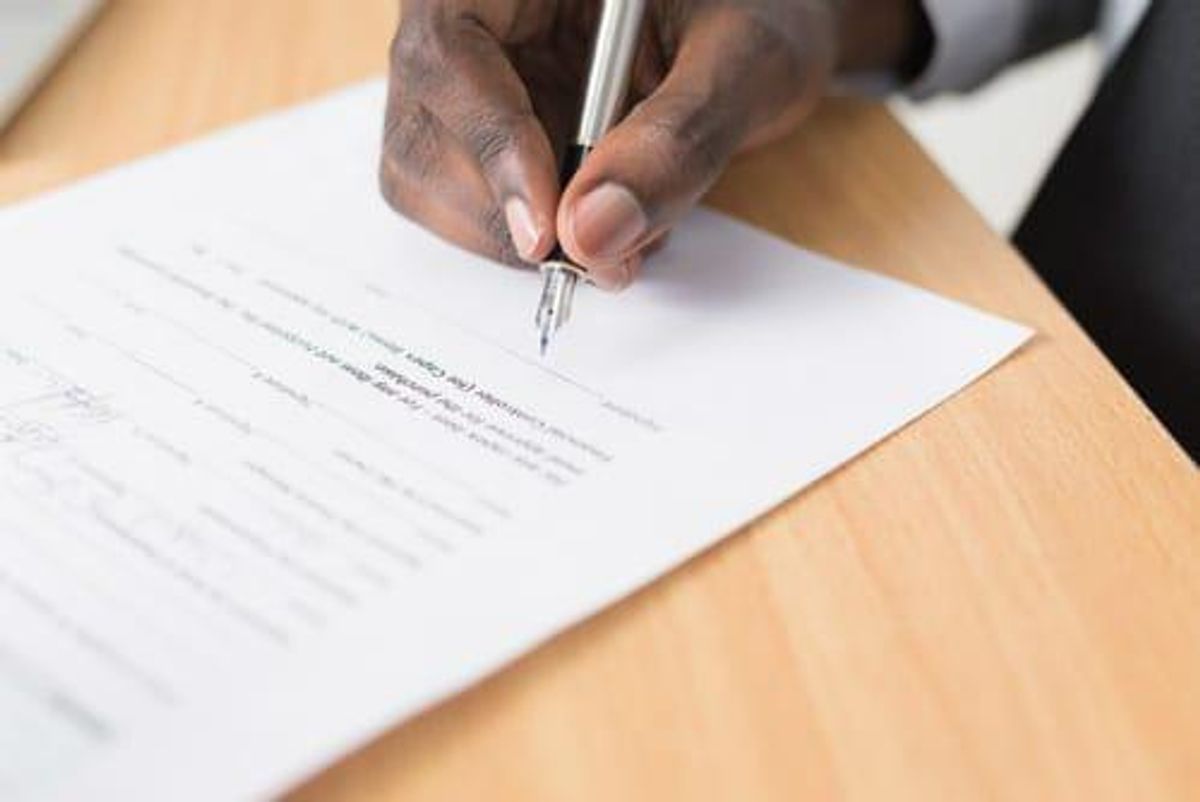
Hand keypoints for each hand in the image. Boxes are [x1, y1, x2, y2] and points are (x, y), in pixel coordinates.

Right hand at [381, 0, 921, 289]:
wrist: (764, 28)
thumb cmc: (762, 12)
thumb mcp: (746, 60)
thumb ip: (678, 139)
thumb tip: (593, 235)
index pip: (449, 50)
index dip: (488, 146)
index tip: (546, 232)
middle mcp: (476, 17)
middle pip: (420, 126)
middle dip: (499, 213)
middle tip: (595, 259)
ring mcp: (472, 79)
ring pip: (426, 176)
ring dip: (508, 237)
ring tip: (615, 240)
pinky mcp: (484, 132)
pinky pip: (467, 202)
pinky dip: (526, 239)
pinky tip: (598, 223)